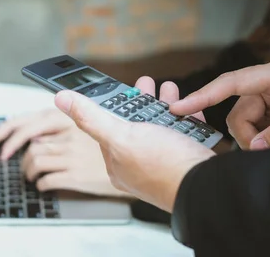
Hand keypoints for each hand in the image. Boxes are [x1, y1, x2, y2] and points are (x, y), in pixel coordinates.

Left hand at [0, 76, 192, 196]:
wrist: (207, 186)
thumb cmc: (163, 168)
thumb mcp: (121, 136)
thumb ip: (91, 117)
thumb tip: (62, 100)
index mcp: (119, 163)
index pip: (110, 129)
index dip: (115, 105)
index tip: (121, 88)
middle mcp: (141, 166)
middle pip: (137, 125)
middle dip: (142, 101)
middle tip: (146, 83)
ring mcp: (165, 163)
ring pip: (161, 127)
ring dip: (164, 105)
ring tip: (168, 90)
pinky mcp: (186, 160)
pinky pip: (184, 134)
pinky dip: (185, 117)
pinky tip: (188, 107)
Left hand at [0, 108, 124, 195]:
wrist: (142, 163)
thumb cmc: (122, 144)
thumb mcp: (97, 122)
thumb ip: (70, 119)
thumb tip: (45, 122)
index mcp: (72, 117)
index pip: (29, 120)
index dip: (6, 129)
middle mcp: (70, 133)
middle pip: (27, 138)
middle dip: (7, 147)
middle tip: (1, 155)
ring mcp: (72, 154)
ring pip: (34, 159)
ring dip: (27, 169)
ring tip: (29, 172)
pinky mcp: (77, 174)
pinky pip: (47, 180)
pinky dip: (41, 183)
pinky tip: (44, 183)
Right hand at [171, 58, 269, 149]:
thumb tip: (255, 145)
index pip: (232, 82)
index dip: (203, 95)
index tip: (178, 107)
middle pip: (238, 108)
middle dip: (246, 135)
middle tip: (266, 152)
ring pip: (247, 118)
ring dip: (257, 138)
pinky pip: (259, 121)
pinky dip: (264, 135)